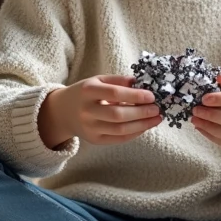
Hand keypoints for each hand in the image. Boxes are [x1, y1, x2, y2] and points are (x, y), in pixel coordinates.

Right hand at [41, 74, 162, 146]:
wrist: (63, 112)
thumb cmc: (85, 93)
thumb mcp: (98, 80)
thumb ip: (119, 81)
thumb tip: (142, 84)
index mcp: (87, 91)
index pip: (115, 94)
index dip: (135, 96)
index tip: (151, 96)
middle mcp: (87, 111)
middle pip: (118, 115)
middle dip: (141, 113)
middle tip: (157, 109)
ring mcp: (89, 128)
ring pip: (120, 130)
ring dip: (142, 125)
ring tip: (156, 119)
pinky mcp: (94, 140)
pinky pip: (118, 139)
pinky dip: (134, 133)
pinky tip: (144, 127)